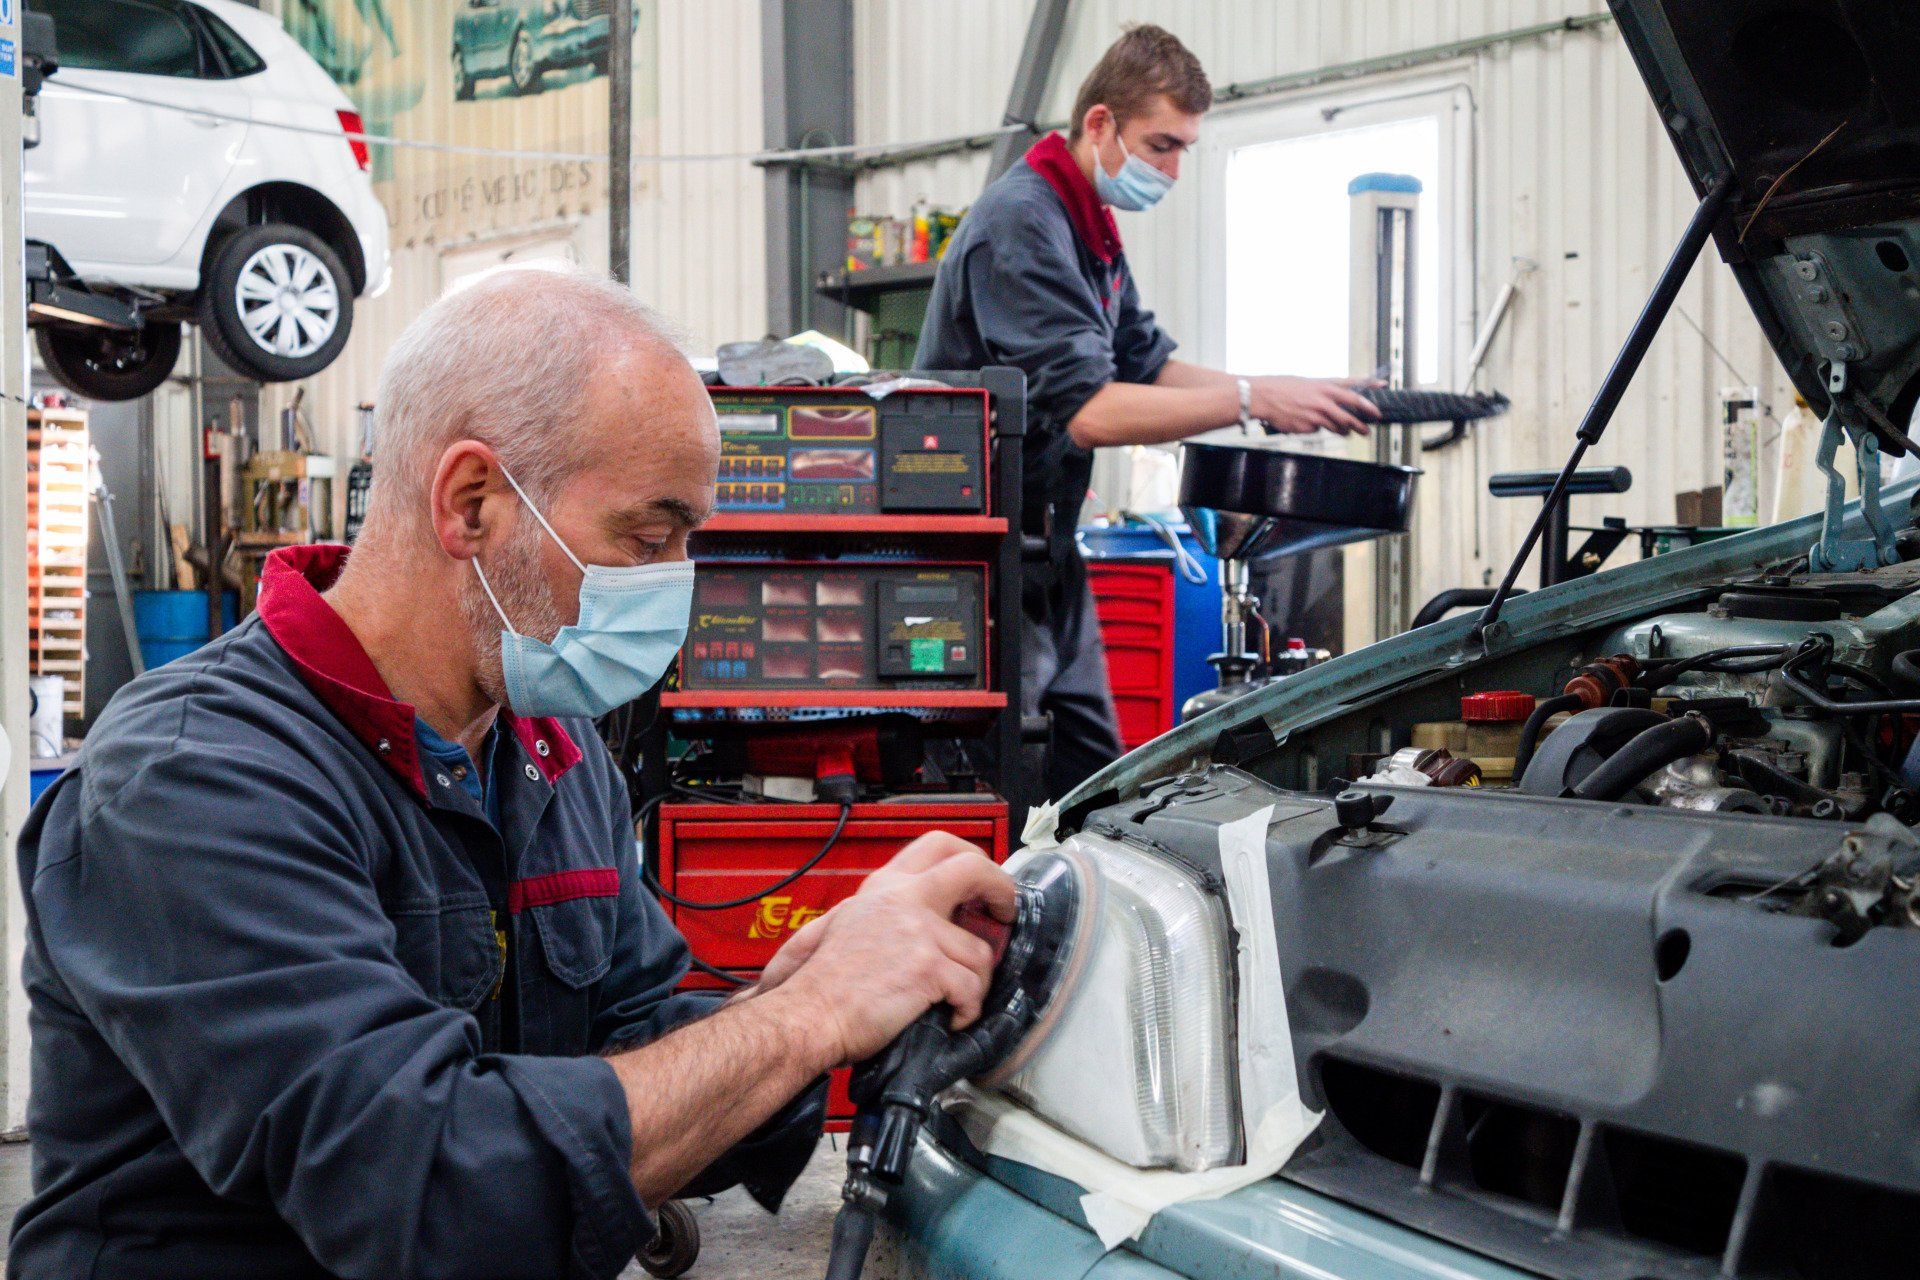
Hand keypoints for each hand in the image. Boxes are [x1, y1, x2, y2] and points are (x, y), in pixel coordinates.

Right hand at [761, 831, 1015, 1067]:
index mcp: (885, 887)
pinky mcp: (928, 968)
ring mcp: (919, 931)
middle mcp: (904, 899)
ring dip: (977, 981)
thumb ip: (881, 911)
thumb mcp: (843, 923)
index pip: (938, 845)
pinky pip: (972, 988)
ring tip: (957, 998)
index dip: (974, 859)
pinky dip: (966, 1009)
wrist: (808, 1015)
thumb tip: (915, 917)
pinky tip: (949, 1017)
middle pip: (973, 869)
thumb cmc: (822, 984)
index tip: (984, 882)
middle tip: (1005, 913)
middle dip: (1001, 890)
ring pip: (980, 950)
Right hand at [1248, 375, 1379, 435]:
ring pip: (1338, 427)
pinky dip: (1315, 428)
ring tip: (1347, 432)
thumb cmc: (1282, 387)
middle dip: (1362, 423)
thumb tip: (1338, 402)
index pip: (1353, 385)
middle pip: (1351, 413)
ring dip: (1344, 431)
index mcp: (1325, 385)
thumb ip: (1324, 392)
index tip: (1384, 385)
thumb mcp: (1307, 383)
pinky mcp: (1309, 427)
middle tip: (1368, 429)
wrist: (1263, 397)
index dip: (1370, 385)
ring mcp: (1317, 414)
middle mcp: (1324, 399)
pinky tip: (1305, 422)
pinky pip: (1318, 430)